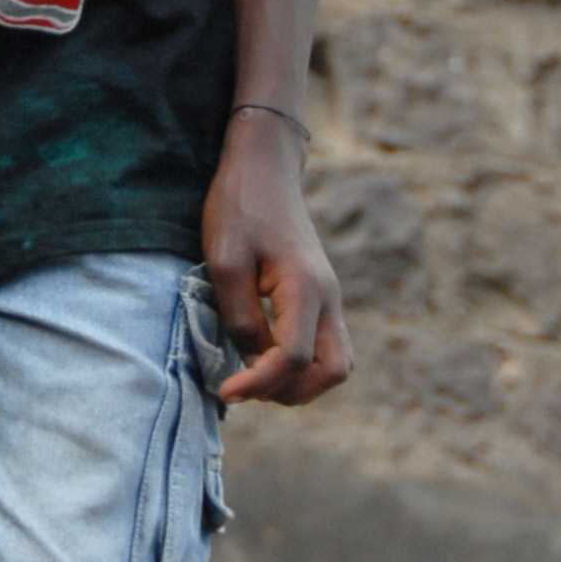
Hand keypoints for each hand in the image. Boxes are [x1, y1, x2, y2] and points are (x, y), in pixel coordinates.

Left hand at [202, 118, 350, 407]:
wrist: (264, 169)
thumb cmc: (239, 208)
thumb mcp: (225, 262)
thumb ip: (240, 317)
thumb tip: (252, 361)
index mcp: (305, 288)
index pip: (292, 357)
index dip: (258, 383)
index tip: (224, 391)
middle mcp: (328, 297)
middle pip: (334, 370)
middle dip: (292, 391)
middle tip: (247, 387)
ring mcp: (330, 298)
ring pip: (336, 362)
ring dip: (301, 382)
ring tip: (255, 376)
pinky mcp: (321, 297)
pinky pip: (325, 346)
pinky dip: (302, 366)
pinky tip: (264, 358)